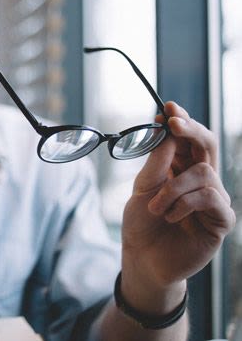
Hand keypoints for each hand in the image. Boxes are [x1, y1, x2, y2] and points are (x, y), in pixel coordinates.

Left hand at [121, 101, 234, 309]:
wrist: (142, 258)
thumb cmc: (142, 222)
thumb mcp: (143, 187)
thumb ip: (158, 161)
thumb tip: (167, 130)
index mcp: (182, 168)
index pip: (189, 138)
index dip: (182, 120)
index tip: (167, 106)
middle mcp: (202, 180)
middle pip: (209, 144)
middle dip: (191, 129)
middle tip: (173, 123)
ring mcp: (214, 200)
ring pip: (205, 172)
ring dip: (174, 187)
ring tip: (156, 207)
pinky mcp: (221, 221)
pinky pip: (210, 198)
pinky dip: (185, 204)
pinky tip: (170, 216)